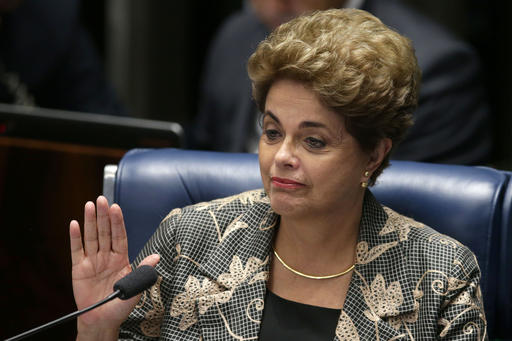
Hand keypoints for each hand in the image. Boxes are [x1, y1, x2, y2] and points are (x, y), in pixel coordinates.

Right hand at [69, 196, 158, 338]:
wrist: (102, 320)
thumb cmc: (121, 304)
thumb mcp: (136, 286)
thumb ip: (143, 270)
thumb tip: (156, 257)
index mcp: (121, 258)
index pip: (119, 235)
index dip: (117, 221)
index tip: (116, 208)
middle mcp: (107, 256)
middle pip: (104, 232)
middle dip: (103, 216)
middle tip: (101, 199)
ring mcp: (93, 261)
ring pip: (91, 237)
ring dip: (89, 221)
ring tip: (89, 205)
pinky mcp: (79, 268)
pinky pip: (77, 250)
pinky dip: (75, 237)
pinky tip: (74, 224)